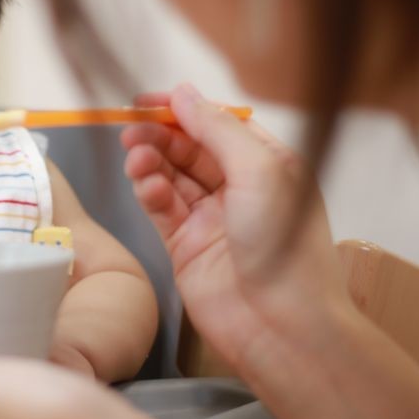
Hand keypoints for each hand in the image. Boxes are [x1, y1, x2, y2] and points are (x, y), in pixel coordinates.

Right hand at [122, 83, 349, 370]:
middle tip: (131, 129)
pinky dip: (148, 192)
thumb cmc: (286, 247)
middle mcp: (240, 188)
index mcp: (269, 164)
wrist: (282, 326)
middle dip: (160, 135)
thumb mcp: (260, 170)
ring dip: (150, 161)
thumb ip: (217, 128)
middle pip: (190, 148)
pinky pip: (160, 208)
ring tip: (135, 156)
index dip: (185, 109)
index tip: (148, 100)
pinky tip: (144, 184)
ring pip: (170, 176)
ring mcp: (211, 218)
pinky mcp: (186, 247)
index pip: (220, 124)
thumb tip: (183, 92)